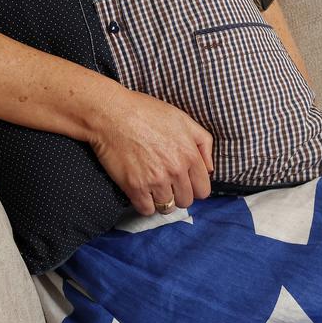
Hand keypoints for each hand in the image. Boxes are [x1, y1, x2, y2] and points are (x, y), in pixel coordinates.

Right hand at [88, 86, 213, 215]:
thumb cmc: (146, 112)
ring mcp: (155, 181)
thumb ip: (203, 142)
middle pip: (186, 201)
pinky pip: (147, 210)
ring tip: (153, 187)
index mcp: (189, 154)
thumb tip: (210, 169)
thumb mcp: (182, 119)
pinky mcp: (135, 187)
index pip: (203, 190)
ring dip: (161, 200)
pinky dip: (144, 204)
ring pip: (167, 207)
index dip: (194, 187)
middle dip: (178, 194)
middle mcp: (176, 170)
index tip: (184, 182)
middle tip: (167, 183)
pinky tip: (141, 192)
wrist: (111, 114)